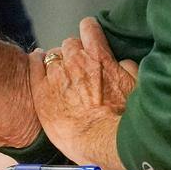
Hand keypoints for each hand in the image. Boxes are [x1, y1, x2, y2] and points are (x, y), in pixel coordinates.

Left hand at [27, 17, 136, 169]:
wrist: (100, 141)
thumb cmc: (121, 119)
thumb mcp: (136, 88)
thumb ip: (128, 68)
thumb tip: (122, 63)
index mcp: (99, 57)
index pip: (89, 28)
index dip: (89, 31)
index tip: (89, 37)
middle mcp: (75, 61)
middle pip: (69, 44)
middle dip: (74, 52)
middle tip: (78, 68)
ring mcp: (55, 75)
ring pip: (52, 55)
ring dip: (57, 61)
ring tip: (61, 74)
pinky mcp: (41, 91)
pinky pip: (34, 65)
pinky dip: (36, 61)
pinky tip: (37, 62)